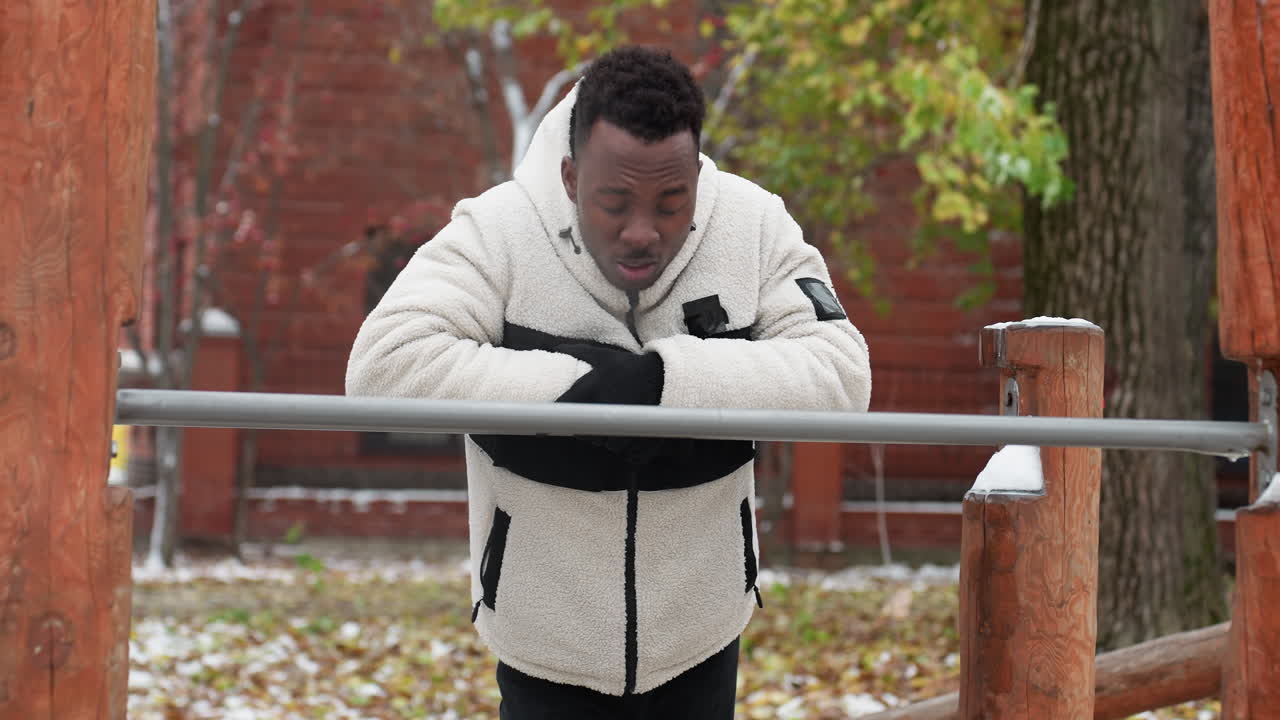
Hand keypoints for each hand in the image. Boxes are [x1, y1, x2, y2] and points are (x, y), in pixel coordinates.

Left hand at [554, 344, 667, 463]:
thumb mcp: (605, 356)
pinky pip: (621, 452)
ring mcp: (619, 427)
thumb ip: (580, 352)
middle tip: (597, 418)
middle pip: (582, 434)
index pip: (564, 412)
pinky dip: (623, 446)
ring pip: (603, 444)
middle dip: (587, 429)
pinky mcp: (634, 438)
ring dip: (605, 438)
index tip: (567, 415)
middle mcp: (602, 410)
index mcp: (590, 391)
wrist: (664, 376)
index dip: (564, 415)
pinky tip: (627, 432)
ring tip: (615, 424)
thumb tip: (558, 347)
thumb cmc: (631, 367)